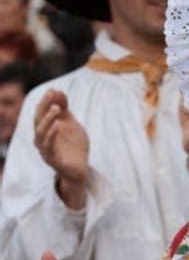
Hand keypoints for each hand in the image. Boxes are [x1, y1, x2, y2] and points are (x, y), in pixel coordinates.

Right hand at [34, 89, 88, 208]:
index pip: (40, 112)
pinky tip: (58, 125)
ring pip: (40, 133)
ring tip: (56, 108)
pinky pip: (48, 147)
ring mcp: (45, 150)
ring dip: (47, 119)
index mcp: (45, 130)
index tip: (53, 90)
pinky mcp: (52, 160)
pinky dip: (52, 135)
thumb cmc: (74, 146)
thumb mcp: (72, 125)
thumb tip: (58, 91)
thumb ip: (65, 110)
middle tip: (52, 95)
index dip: (45, 101)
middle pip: (37, 120)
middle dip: (44, 106)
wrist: (80, 169)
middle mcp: (41, 139)